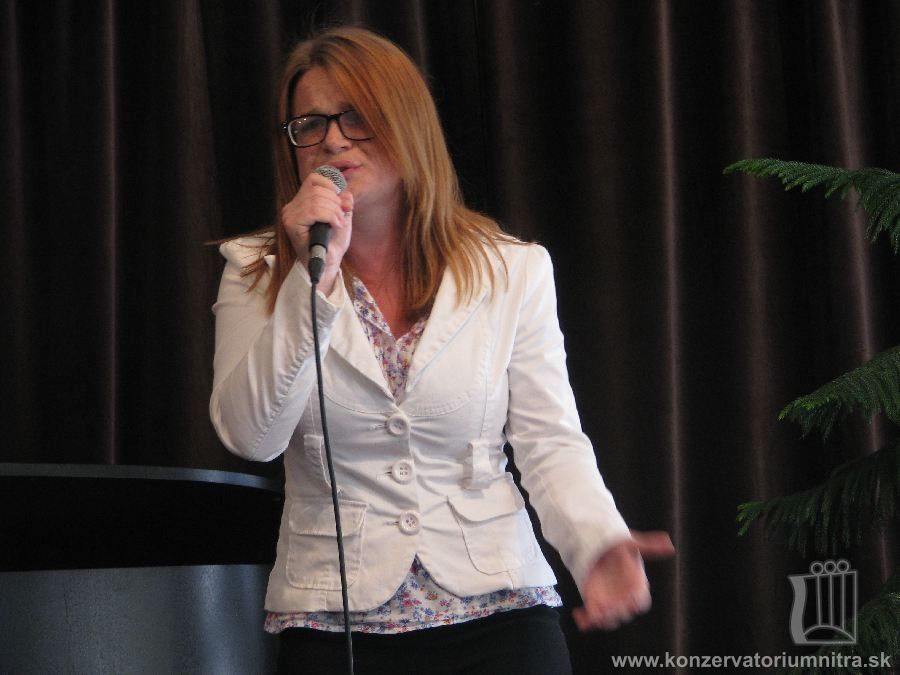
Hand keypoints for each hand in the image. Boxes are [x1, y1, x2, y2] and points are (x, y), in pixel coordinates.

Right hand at [281, 172, 353, 293]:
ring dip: (334, 211)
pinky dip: (329, 216)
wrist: (328, 263)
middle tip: (342, 217)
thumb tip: (345, 192)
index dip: (332, 187)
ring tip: (339, 223)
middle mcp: (292, 206)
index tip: (342, 203)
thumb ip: (343, 201)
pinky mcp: (292, 224)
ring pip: (316, 200)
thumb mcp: (342, 216)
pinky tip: (335, 225)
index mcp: (302, 201)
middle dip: (336, 202)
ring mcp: (290, 215)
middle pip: (317, 189)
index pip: (314, 179)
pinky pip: (313, 211)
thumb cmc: (333, 242)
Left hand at [572, 530, 674, 630]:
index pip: (641, 600)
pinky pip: (591, 619)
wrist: (603, 550)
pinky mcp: (594, 603)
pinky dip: (584, 621)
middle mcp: (624, 598)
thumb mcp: (631, 543)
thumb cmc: (620, 548)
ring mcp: (610, 603)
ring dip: (601, 618)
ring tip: (593, 612)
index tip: (629, 596)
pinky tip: (577, 613)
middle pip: (624, 613)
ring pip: (609, 620)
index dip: (635, 600)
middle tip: (606, 606)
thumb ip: (649, 545)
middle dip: (616, 611)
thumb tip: (669, 543)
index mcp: (636, 586)